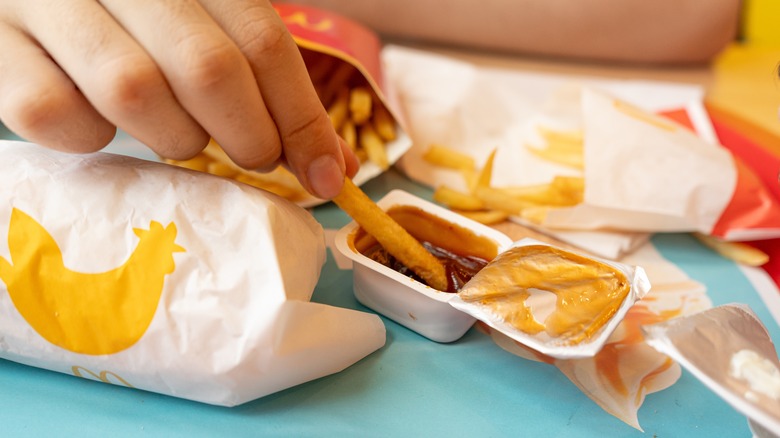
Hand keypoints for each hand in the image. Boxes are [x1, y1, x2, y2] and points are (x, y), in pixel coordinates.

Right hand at [0, 0, 357, 198]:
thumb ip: (264, 84)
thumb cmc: (134, 22)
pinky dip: (87, 136)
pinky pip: (52, 114)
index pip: (263, 40)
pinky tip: (96, 120)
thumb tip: (332, 167)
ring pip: (135, 92)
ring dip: (172, 136)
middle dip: (247, 136)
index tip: (327, 177)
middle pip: (208, 67)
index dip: (303, 118)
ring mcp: (45, 2)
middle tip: (253, 157)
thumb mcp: (204, 30)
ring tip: (174, 132)